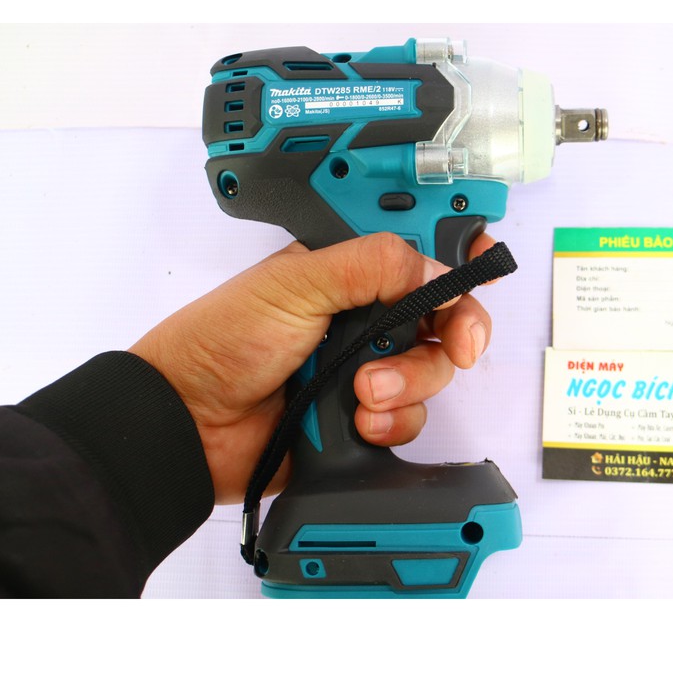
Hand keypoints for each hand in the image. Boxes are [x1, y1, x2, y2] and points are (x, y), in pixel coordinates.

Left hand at [129, 232, 493, 503]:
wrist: (190, 426)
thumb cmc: (221, 342)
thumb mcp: (294, 286)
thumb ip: (368, 266)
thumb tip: (431, 266)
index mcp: (350, 268)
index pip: (420, 246)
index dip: (459, 249)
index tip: (482, 262)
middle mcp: (367, 313)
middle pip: (446, 311)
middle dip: (457, 328)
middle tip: (456, 345)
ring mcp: (369, 365)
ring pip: (434, 368)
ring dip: (410, 381)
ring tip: (363, 389)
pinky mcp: (367, 415)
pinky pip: (412, 417)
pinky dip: (392, 421)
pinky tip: (357, 421)